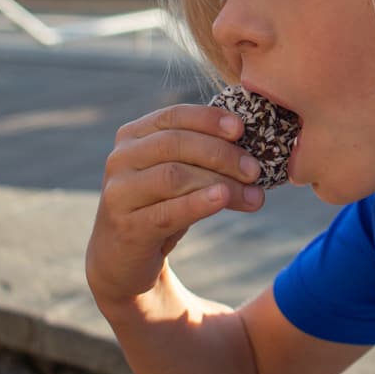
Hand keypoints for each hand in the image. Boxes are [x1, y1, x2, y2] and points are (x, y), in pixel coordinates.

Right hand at [85, 103, 263, 305]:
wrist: (123, 257)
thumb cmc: (158, 206)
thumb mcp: (176, 173)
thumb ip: (200, 155)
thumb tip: (250, 151)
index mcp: (133, 136)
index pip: (173, 116)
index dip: (208, 119)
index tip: (241, 129)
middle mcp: (121, 159)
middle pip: (176, 145)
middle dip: (221, 154)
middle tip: (254, 170)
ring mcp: (120, 193)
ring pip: (174, 176)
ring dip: (220, 182)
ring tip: (252, 195)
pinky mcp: (127, 227)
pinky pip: (168, 211)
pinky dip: (199, 203)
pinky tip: (223, 200)